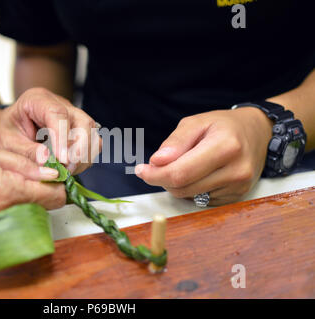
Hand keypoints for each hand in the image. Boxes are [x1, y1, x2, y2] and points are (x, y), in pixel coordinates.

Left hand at [0, 88, 101, 174]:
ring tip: (67, 171)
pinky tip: (70, 168)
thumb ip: (26, 151)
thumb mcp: (5, 142)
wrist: (3, 129)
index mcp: (37, 99)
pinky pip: (92, 143)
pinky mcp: (78, 129)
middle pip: (83, 122)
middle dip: (79, 149)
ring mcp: (72, 115)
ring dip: (84, 155)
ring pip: (92, 133)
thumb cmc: (2, 132)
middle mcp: (59, 104)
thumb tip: (47, 161)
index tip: (63, 160)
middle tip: (66, 170)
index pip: (58, 114)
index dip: (63, 137)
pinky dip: (85, 158)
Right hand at [0, 141, 65, 230]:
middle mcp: (2, 214)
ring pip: (25, 216)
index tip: (57, 176)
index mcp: (7, 190)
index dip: (60, 185)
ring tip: (6, 183)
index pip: (54, 197)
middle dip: (44, 193)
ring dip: (26, 202)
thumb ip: (23, 164)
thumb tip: (51, 171)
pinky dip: (8, 210)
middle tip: (32, 176)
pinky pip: (6, 223)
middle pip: (43, 209)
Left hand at [135, 108, 272, 205]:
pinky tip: (199, 174)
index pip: (181, 172)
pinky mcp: (237, 198)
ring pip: (189, 196)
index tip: (141, 170)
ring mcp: (238, 187)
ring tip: (185, 164)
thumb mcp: (196, 122)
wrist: (258, 133)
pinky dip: (192, 189)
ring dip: (177, 184)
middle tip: (158, 165)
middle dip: (163, 179)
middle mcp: (236, 171)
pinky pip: (201, 200)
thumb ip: (175, 142)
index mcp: (225, 147)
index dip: (155, 175)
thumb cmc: (223, 126)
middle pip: (182, 188)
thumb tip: (156, 162)